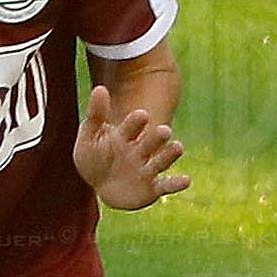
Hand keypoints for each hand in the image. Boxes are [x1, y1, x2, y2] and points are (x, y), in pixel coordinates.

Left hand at [73, 80, 190, 210]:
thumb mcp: (89, 137)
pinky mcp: (152, 188)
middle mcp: (140, 150)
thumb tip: (99, 88)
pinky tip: (187, 180)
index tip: (141, 115)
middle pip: (151, 142)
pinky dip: (176, 184)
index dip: (136, 121)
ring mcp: (147, 169)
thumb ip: (95, 115)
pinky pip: (166, 186)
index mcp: (126, 136)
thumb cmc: (95, 157)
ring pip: (161, 161)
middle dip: (157, 137)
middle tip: (164, 131)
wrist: (101, 184)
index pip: (133, 126)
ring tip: (179, 147)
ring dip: (170, 155)